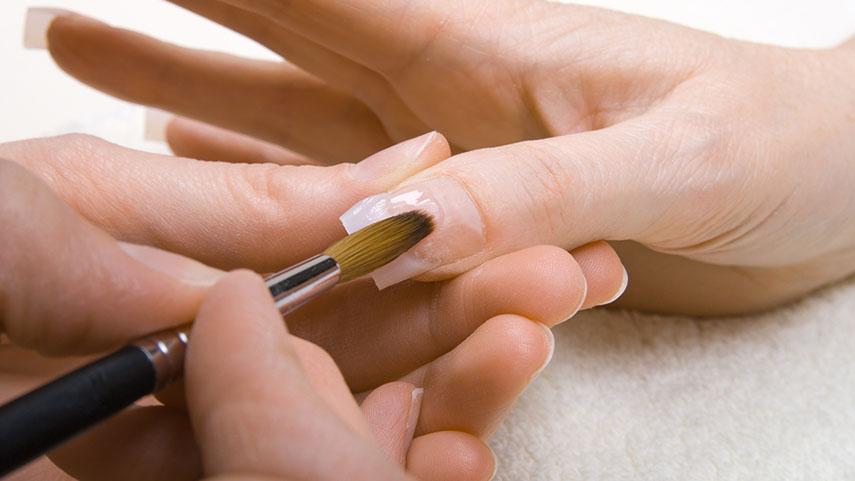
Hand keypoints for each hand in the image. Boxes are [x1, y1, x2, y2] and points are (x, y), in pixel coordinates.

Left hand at [1, 134, 624, 478]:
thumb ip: (223, 221)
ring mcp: (189, 429)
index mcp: (170, 255)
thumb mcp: (61, 215)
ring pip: (333, 413)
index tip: (513, 217)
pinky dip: (360, 467)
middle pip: (352, 331)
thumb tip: (376, 190)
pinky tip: (448, 453)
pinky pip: (275, 477)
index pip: (324, 243)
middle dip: (459, 306)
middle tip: (562, 280)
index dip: (421, 232)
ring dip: (439, 383)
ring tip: (530, 341)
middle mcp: (193, 343)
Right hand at [37, 2, 854, 314]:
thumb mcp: (667, 163)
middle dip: (174, 39)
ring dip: (206, 119)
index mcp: (487, 53)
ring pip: (301, 137)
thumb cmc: (779, 149)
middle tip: (65, 21)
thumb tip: (395, 228)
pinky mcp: (480, 218)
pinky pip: (360, 209)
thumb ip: (533, 190)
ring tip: (117, 103)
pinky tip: (234, 192)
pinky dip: (289, 200)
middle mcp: (449, 104)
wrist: (830, 196)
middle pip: (280, 60)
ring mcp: (456, 160)